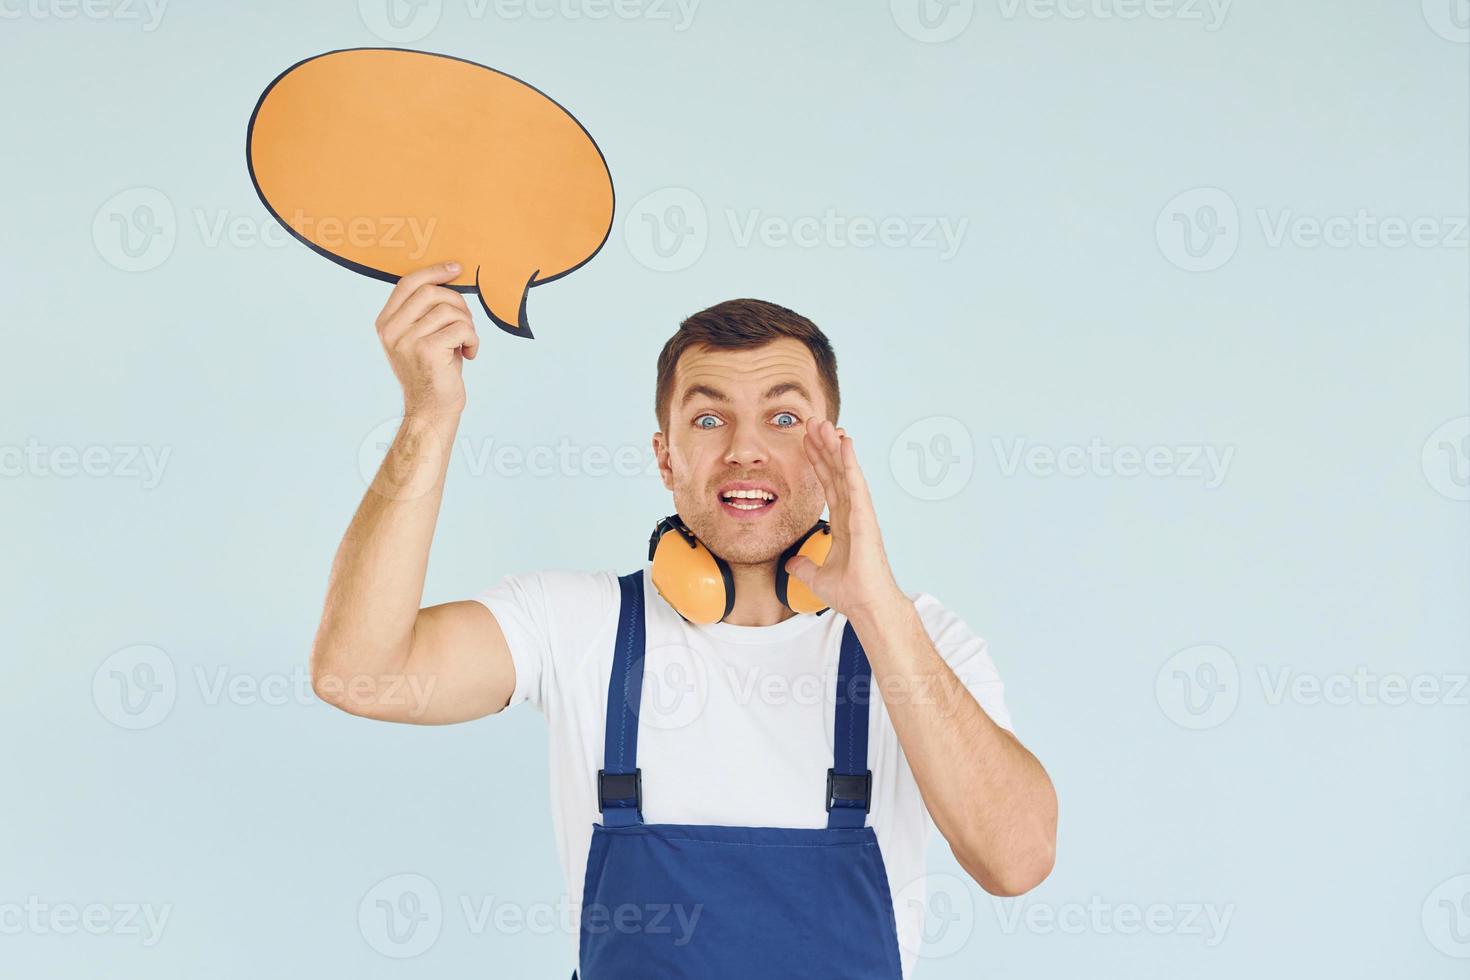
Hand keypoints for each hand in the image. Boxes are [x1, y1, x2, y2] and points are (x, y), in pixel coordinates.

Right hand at [375, 262, 479, 416]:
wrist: (432, 409)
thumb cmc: (434, 370)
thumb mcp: (421, 336)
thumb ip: (424, 310)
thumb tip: (449, 277)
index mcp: (386, 323)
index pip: (408, 283)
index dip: (434, 271)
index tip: (456, 268)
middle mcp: (391, 330)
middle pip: (431, 292)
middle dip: (458, 303)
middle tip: (466, 322)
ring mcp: (407, 340)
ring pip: (449, 310)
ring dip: (467, 324)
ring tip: (466, 342)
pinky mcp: (427, 350)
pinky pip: (461, 328)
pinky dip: (473, 339)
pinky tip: (470, 353)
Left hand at [783, 418, 904, 619]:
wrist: (867, 606)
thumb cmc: (852, 593)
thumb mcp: (817, 576)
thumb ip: (804, 565)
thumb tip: (791, 563)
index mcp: (844, 523)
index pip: (828, 484)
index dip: (817, 462)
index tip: (807, 442)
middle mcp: (854, 513)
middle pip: (836, 472)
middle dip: (824, 446)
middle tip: (814, 422)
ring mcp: (861, 513)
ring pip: (845, 472)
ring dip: (834, 446)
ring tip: (824, 423)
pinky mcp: (865, 518)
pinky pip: (856, 484)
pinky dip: (850, 462)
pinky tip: (844, 442)